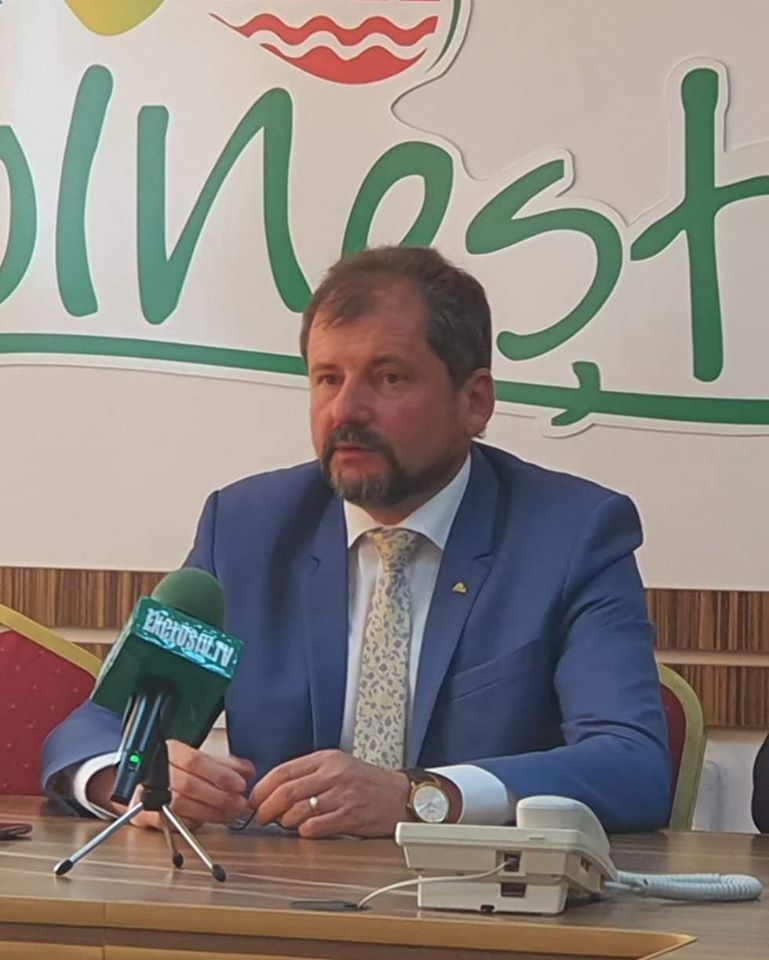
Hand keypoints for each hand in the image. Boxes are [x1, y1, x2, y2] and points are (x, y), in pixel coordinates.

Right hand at [88, 741, 253, 831]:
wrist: (138, 784)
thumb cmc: (171, 770)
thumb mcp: (196, 759)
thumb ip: (222, 764)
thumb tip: (248, 771)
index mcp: (170, 751)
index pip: (196, 761)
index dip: (220, 774)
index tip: (241, 784)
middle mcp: (156, 770)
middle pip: (189, 785)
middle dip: (219, 797)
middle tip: (239, 804)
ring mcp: (147, 793)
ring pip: (181, 804)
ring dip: (210, 812)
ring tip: (229, 815)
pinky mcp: (143, 814)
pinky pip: (169, 821)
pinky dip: (192, 822)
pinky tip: (206, 821)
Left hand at [249, 750, 409, 837]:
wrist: (401, 796)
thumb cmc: (368, 784)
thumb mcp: (338, 767)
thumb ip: (310, 774)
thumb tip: (275, 791)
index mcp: (327, 759)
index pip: (283, 771)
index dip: (263, 788)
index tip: (254, 800)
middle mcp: (333, 774)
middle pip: (285, 792)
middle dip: (266, 808)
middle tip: (261, 818)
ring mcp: (342, 795)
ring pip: (297, 811)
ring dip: (285, 822)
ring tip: (287, 825)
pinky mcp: (350, 816)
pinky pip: (315, 827)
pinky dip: (304, 832)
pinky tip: (306, 831)